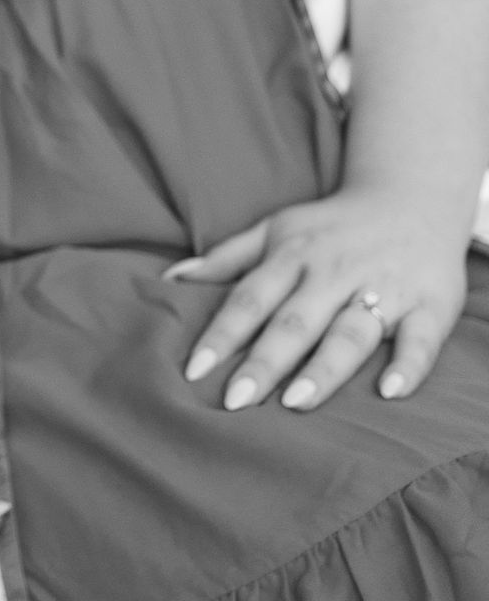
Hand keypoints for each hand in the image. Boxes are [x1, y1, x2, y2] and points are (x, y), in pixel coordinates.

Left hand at [169, 185, 470, 410]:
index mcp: (292, 256)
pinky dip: (408, 364)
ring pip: (350, 331)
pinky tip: (390, 391)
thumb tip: (170, 278)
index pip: (249, 299)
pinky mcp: (429, 304)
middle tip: (235, 400)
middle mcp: (333, 273)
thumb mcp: (276, 230)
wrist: (413, 198)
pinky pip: (420, 338)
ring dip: (324, 368)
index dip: (221, 335)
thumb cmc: (331, 228)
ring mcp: (383, 288)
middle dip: (264, 360)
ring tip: (296, 403)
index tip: (194, 370)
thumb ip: (227, 258)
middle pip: (294, 321)